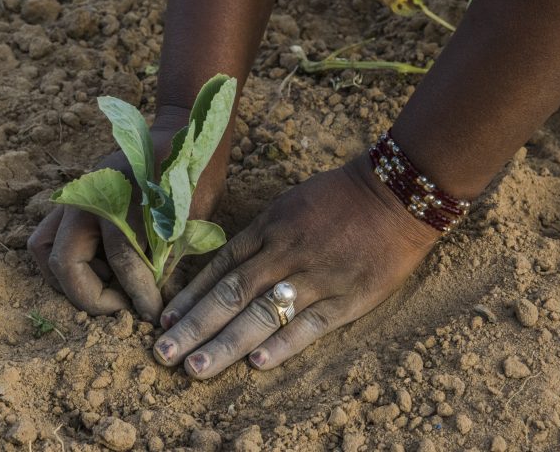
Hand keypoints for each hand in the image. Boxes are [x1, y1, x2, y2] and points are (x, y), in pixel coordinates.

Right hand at [28, 109, 227, 322]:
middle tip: (125, 309)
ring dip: (70, 280)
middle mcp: (86, 198)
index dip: (140, 296)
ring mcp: (73, 199)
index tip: (153, 314)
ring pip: (45, 251)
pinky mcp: (70, 203)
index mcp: (122, 196)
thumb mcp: (188, 220)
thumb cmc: (189, 175)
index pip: (123, 262)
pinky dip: (65, 262)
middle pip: (66, 263)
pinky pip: (47, 239)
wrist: (180, 134)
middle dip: (94, 297)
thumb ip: (168, 262)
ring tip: (107, 290)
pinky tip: (98, 272)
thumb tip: (157, 308)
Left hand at [152, 153, 441, 377]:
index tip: (163, 320)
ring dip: (225, 344)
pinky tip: (256, 364)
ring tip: (195, 368)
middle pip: (230, 295)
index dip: (190, 296)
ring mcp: (315, 277)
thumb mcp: (289, 204)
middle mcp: (284, 254)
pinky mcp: (347, 297)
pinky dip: (283, 345)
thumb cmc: (339, 197)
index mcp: (267, 229)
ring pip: (261, 314)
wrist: (397, 193)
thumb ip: (260, 236)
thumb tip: (229, 266)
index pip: (219, 268)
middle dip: (193, 326)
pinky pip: (310, 325)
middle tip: (162, 353)